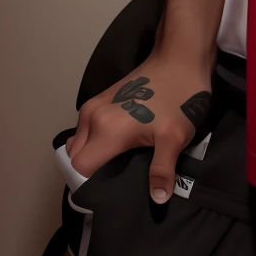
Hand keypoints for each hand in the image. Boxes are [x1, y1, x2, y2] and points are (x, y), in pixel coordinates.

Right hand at [66, 47, 213, 204]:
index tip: (103, 196)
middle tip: (111, 185)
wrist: (180, 57)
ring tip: (113, 168)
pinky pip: (85, 128)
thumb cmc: (179, 96)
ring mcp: (94, 105)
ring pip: (78, 142)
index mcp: (106, 130)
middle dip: (87, 174)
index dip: (87, 186)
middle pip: (75, 157)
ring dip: (90, 157)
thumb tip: (158, 199)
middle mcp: (92, 117)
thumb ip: (162, 170)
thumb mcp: (175, 137)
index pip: (79, 169)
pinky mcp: (100, 98)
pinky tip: (115, 148)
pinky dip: (92, 142)